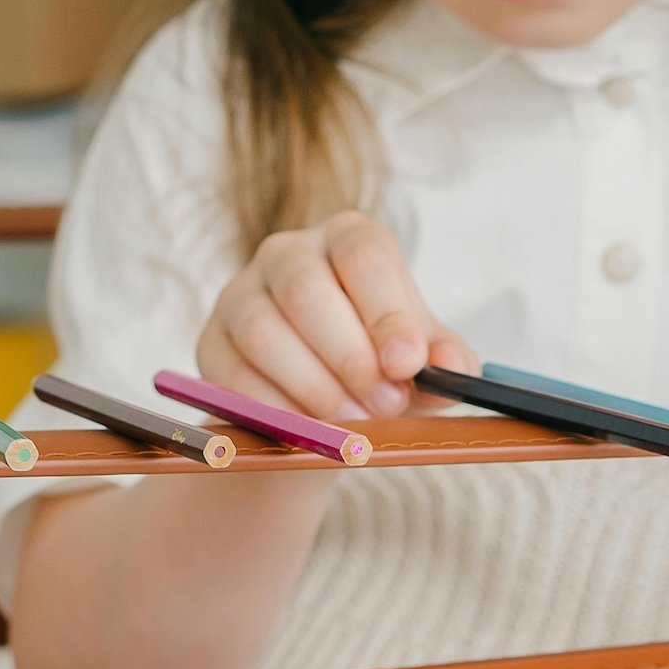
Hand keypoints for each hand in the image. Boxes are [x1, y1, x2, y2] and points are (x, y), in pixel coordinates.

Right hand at [196, 210, 475, 419]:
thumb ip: (444, 361)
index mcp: (347, 238)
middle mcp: (288, 252)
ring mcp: (241, 293)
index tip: (408, 364)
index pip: (363, 254)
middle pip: (307, 290)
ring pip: (264, 332)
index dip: (386, 310)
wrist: (318, 407)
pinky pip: (233, 374)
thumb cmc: (378, 366)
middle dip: (350, 355)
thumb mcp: (418, 361)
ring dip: (313, 385)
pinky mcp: (212, 341)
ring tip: (352, 425)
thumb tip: (456, 370)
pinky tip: (308, 431)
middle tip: (386, 405)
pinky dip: (274, 408)